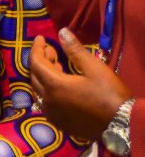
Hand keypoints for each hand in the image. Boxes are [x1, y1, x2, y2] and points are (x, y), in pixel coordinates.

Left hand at [28, 29, 131, 143]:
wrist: (121, 125)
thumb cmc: (109, 94)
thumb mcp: (94, 68)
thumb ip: (75, 50)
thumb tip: (61, 32)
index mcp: (54, 85)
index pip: (36, 62)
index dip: (37, 49)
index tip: (40, 38)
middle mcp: (47, 100)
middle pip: (34, 76)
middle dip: (40, 61)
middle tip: (51, 51)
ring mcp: (51, 113)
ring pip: (38, 89)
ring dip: (44, 75)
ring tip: (57, 65)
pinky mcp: (57, 122)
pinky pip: (45, 102)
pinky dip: (48, 90)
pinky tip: (60, 85)